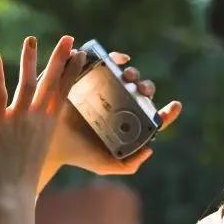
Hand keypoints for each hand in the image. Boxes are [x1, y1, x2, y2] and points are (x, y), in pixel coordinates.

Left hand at [0, 34, 88, 202]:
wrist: (11, 194)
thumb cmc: (24, 177)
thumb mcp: (38, 150)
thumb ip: (37, 133)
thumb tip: (40, 125)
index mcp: (50, 124)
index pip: (64, 91)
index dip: (72, 71)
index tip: (80, 53)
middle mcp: (37, 117)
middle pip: (51, 82)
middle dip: (60, 58)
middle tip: (68, 38)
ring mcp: (17, 117)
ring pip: (27, 82)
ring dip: (30, 59)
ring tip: (32, 39)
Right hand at [46, 49, 182, 181]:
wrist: (48, 143)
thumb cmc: (77, 155)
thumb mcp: (104, 165)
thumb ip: (128, 166)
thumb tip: (150, 149)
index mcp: (124, 123)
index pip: (151, 116)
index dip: (167, 112)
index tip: (175, 106)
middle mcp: (116, 103)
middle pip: (138, 92)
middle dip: (145, 88)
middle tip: (142, 91)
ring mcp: (101, 88)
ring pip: (123, 74)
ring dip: (132, 71)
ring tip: (129, 77)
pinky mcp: (85, 76)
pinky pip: (102, 62)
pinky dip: (112, 57)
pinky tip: (118, 61)